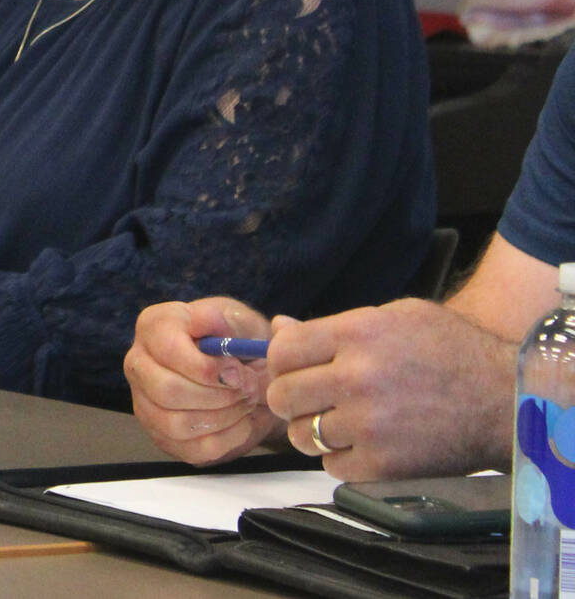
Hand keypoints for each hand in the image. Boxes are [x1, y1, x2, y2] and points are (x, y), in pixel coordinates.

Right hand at [125, 298, 282, 467]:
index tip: (239, 373)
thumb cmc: (237, 340)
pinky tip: (241, 422)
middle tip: (250, 390)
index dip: (207, 368)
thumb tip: (203, 322)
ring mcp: (145, 403)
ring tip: (247, 403)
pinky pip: (191, 449)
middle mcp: (139, 364)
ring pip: (177, 424)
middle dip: (218, 396)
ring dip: (224, 417)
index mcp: (153, 326)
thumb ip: (224, 319)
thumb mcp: (238, 321)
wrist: (246, 372)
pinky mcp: (162, 435)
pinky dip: (226, 440)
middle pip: (167, 391)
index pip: (167, 351)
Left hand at [264, 298, 515, 480]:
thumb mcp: (394, 317)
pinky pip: (330, 465)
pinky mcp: (382, 464)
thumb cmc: (451, 351)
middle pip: (282, 395)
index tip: (293, 368)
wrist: (503, 399)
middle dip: (291, 397)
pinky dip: (341, 457)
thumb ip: (332, 326)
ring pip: (301, 434)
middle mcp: (356, 378)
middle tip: (310, 398)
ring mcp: (368, 424)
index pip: (281, 351)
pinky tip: (364, 442)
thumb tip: (280, 329)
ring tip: (340, 420)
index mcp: (356, 334)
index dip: (281, 361)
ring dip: (314, 429)